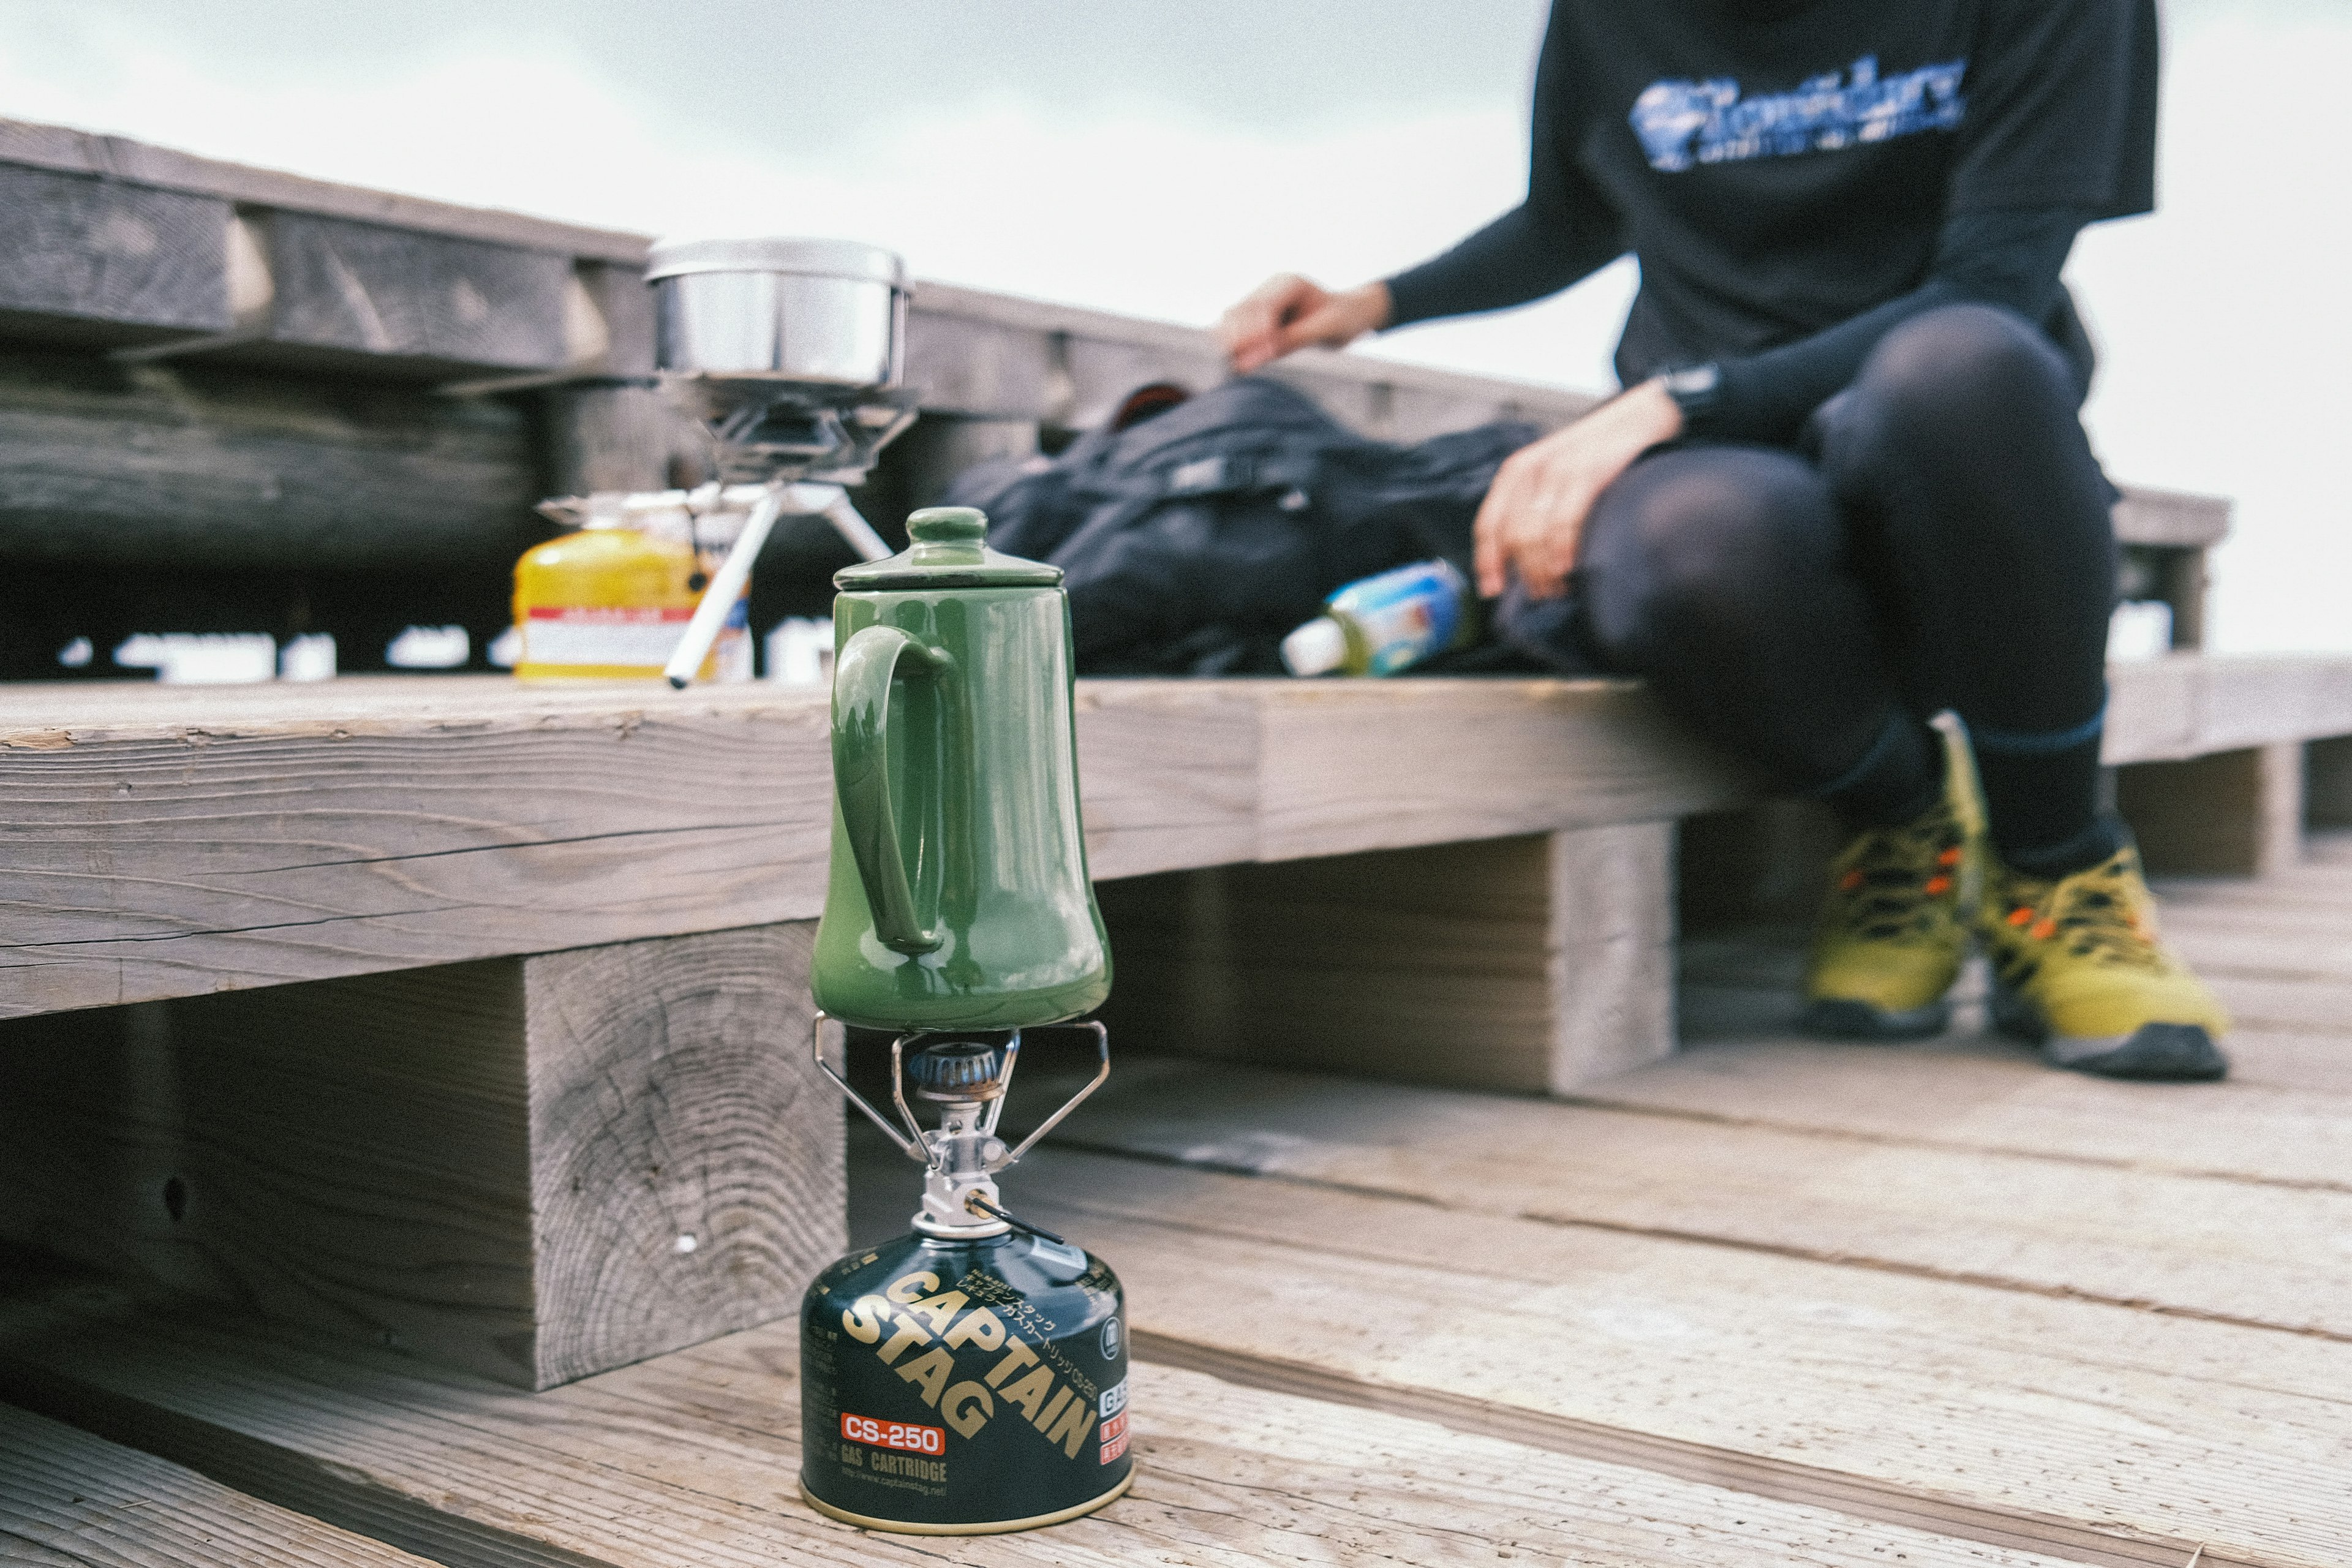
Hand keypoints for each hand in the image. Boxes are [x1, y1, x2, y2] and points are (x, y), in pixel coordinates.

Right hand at [1216, 275, 1390, 371]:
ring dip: (1231, 340)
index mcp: (1289, 283)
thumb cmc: (1342, 319)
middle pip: (1239, 311)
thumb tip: (1261, 355)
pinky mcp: (1259, 315)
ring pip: (1233, 318)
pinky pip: (1239, 328)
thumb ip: (1293, 340)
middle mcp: (1271, 288)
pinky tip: (1238, 362)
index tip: (1251, 357)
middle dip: (1237, 337)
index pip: (1262, 307)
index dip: (1254, 332)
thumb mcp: (1325, 329)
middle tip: (1236, 365)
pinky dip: (1236, 343)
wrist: (1349, 315)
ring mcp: (1262, 299)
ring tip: (1235, 366)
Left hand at [1474, 379, 1683, 598]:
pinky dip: (1563, 551)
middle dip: (1525, 572)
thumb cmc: (1596, 458)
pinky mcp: (1588, 471)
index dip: (1487, 561)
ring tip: (1558, 586)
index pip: (1489, 524)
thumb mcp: (1554, 479)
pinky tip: (1569, 568)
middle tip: (1542, 593)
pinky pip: (1564, 521)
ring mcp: (1559, 469)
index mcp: (1515, 472)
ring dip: (1544, 569)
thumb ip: (1534, 510)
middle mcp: (1531, 469)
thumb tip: (1520, 564)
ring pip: (1534, 533)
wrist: (1639, 420)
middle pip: (1513, 536)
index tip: (1493, 590)